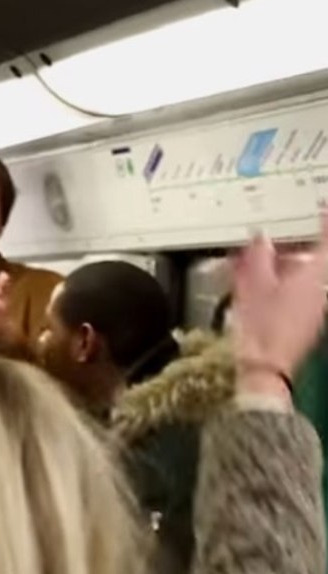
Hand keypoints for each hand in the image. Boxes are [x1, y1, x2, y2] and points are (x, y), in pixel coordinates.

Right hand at [232, 214, 327, 396]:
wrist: (266, 368)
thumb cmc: (263, 325)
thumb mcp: (253, 285)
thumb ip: (258, 257)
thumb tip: (260, 237)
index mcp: (315, 274)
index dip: (326, 219)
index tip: (323, 205)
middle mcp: (322, 287)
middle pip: (318, 256)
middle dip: (303, 242)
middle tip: (286, 231)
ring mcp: (317, 303)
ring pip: (309, 273)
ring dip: (291, 261)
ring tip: (267, 256)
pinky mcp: (307, 317)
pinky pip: (301, 288)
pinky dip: (286, 279)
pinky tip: (266, 280)